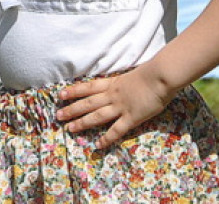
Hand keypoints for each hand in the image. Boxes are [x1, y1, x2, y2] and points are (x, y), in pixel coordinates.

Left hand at [56, 68, 175, 148]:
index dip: (74, 91)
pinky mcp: (131, 118)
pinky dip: (106, 138)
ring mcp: (121, 107)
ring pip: (97, 116)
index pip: (89, 87)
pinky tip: (98, 145)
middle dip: (72, 109)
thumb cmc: (152, 72)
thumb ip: (125, 81)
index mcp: (114, 83)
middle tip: (58, 115)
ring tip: (70, 128)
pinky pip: (116, 130)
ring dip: (82, 122)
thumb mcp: (133, 74)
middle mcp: (113, 95)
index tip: (61, 94)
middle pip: (88, 103)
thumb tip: (124, 84)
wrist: (161, 75)